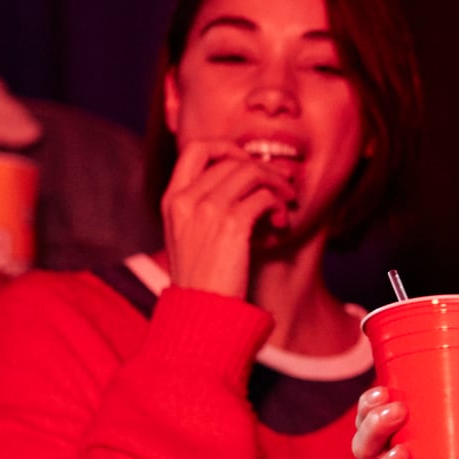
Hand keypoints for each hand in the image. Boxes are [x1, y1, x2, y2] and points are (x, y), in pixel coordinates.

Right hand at [159, 138, 293, 298]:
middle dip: (263, 168)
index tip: (249, 164)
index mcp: (171, 200)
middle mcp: (185, 200)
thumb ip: (204, 206)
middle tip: (282, 183)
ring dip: (276, 184)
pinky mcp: (231, 225)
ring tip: (287, 203)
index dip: (227, 147)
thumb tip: (242, 180)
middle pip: (231, 159)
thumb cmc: (203, 279)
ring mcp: (206, 210)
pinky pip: (264, 197)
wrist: (202, 311)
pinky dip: (279, 206)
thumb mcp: (190, 236)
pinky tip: (282, 222)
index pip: (195, 149)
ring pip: (251, 172)